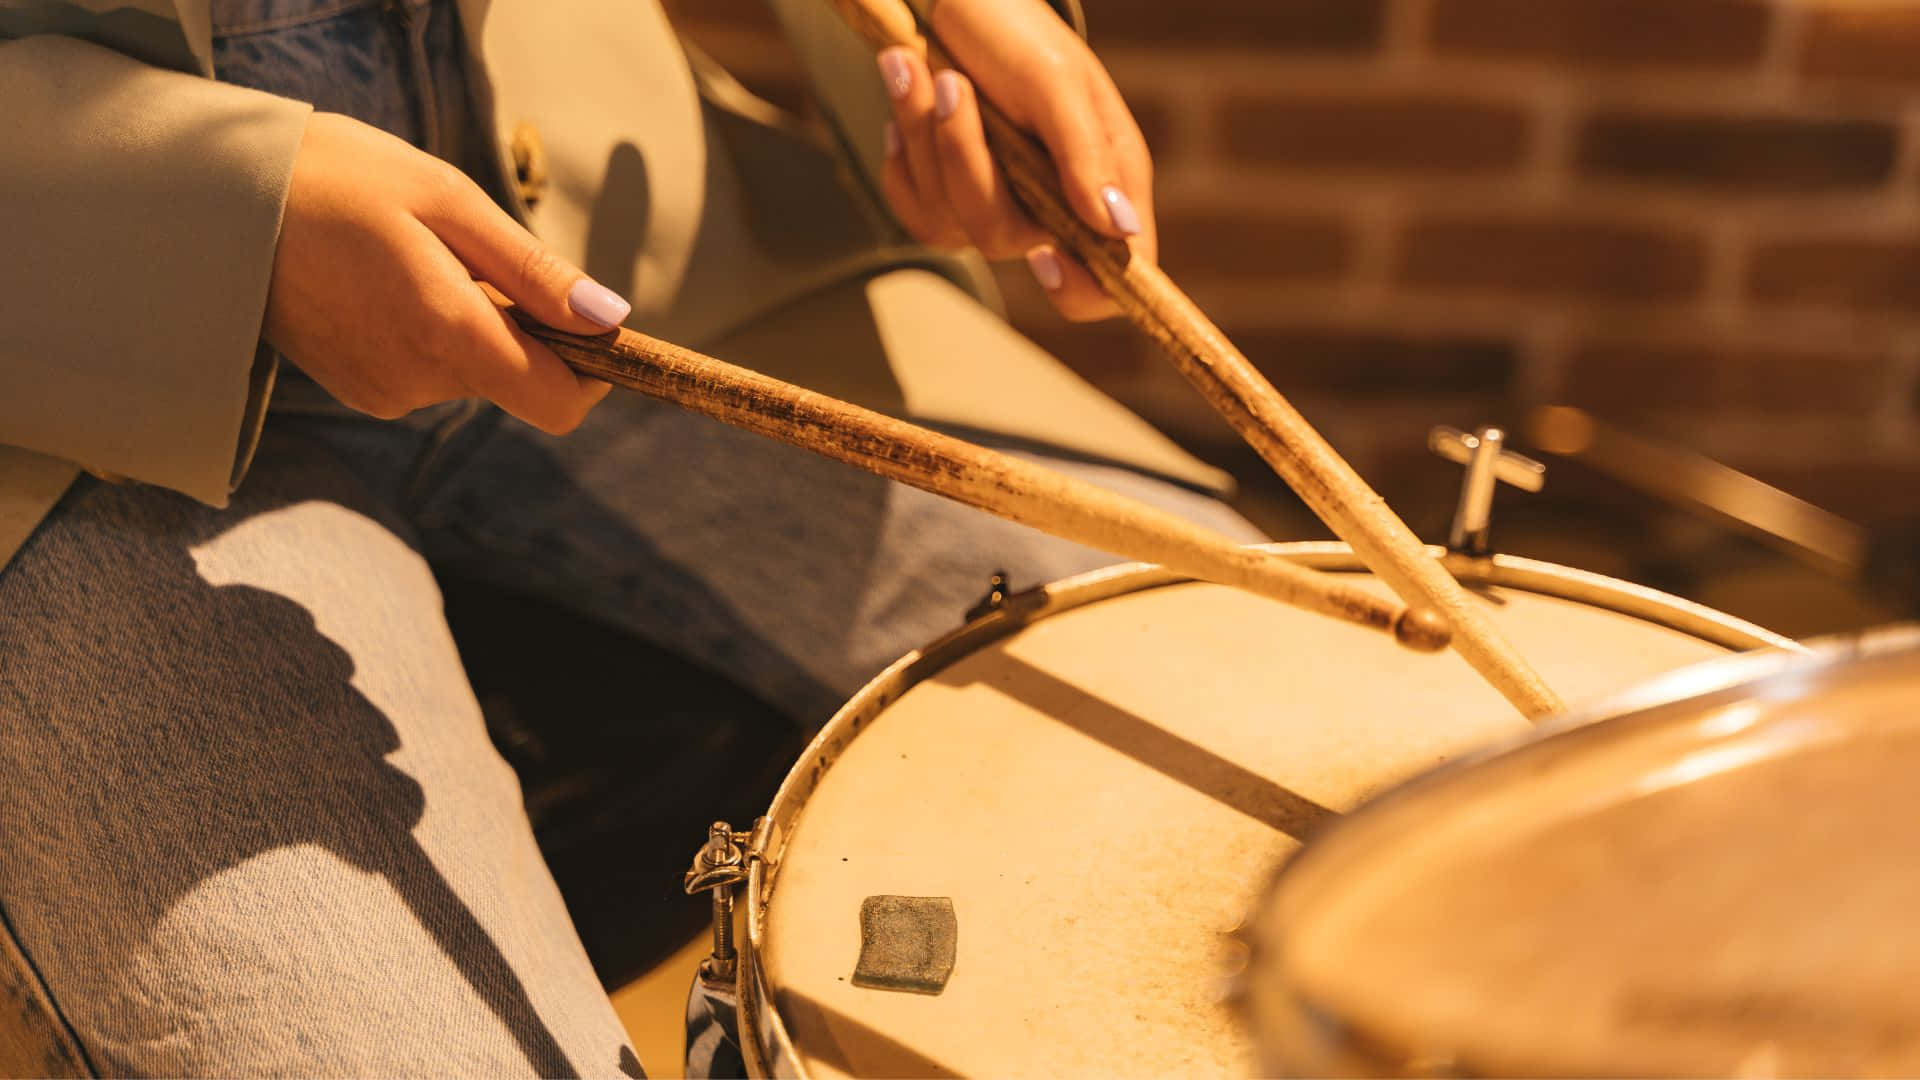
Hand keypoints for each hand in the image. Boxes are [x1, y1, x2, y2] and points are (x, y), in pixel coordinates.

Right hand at [263, 112, 626, 433]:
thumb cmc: (339, 179)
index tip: (584, 323)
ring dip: (467, 320)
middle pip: (517, 378)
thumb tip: (611, 321)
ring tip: (406, 257)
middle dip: (516, 324)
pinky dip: (429, 330)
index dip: (590, 371)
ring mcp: (383, 393)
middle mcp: (416, 382)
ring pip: (473, 370)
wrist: (213, 199)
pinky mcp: (360, 390)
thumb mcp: (449, 202)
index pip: (558, 404)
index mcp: (447, 333)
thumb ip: (535, 273)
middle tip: (457, 252)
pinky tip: (381, 280)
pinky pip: (429, 369)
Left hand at [875, 0, 1153, 321]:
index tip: (1044, 254)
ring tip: (914, 66)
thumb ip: (1085, 154)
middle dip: (962, 159)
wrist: (962, 1)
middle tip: (950, 81)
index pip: (1111, 277)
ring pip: (950, 222)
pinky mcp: (945, 196)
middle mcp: (1051, 205)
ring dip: (923, 141)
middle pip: (1003, 239)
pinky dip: (902, 161)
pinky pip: (917, 215)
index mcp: (1102, 183)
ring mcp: (996, 203)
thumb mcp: (1056, 80)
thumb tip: (1118, 229)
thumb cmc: (1018, 30)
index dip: (1082, 289)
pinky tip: (906, 105)